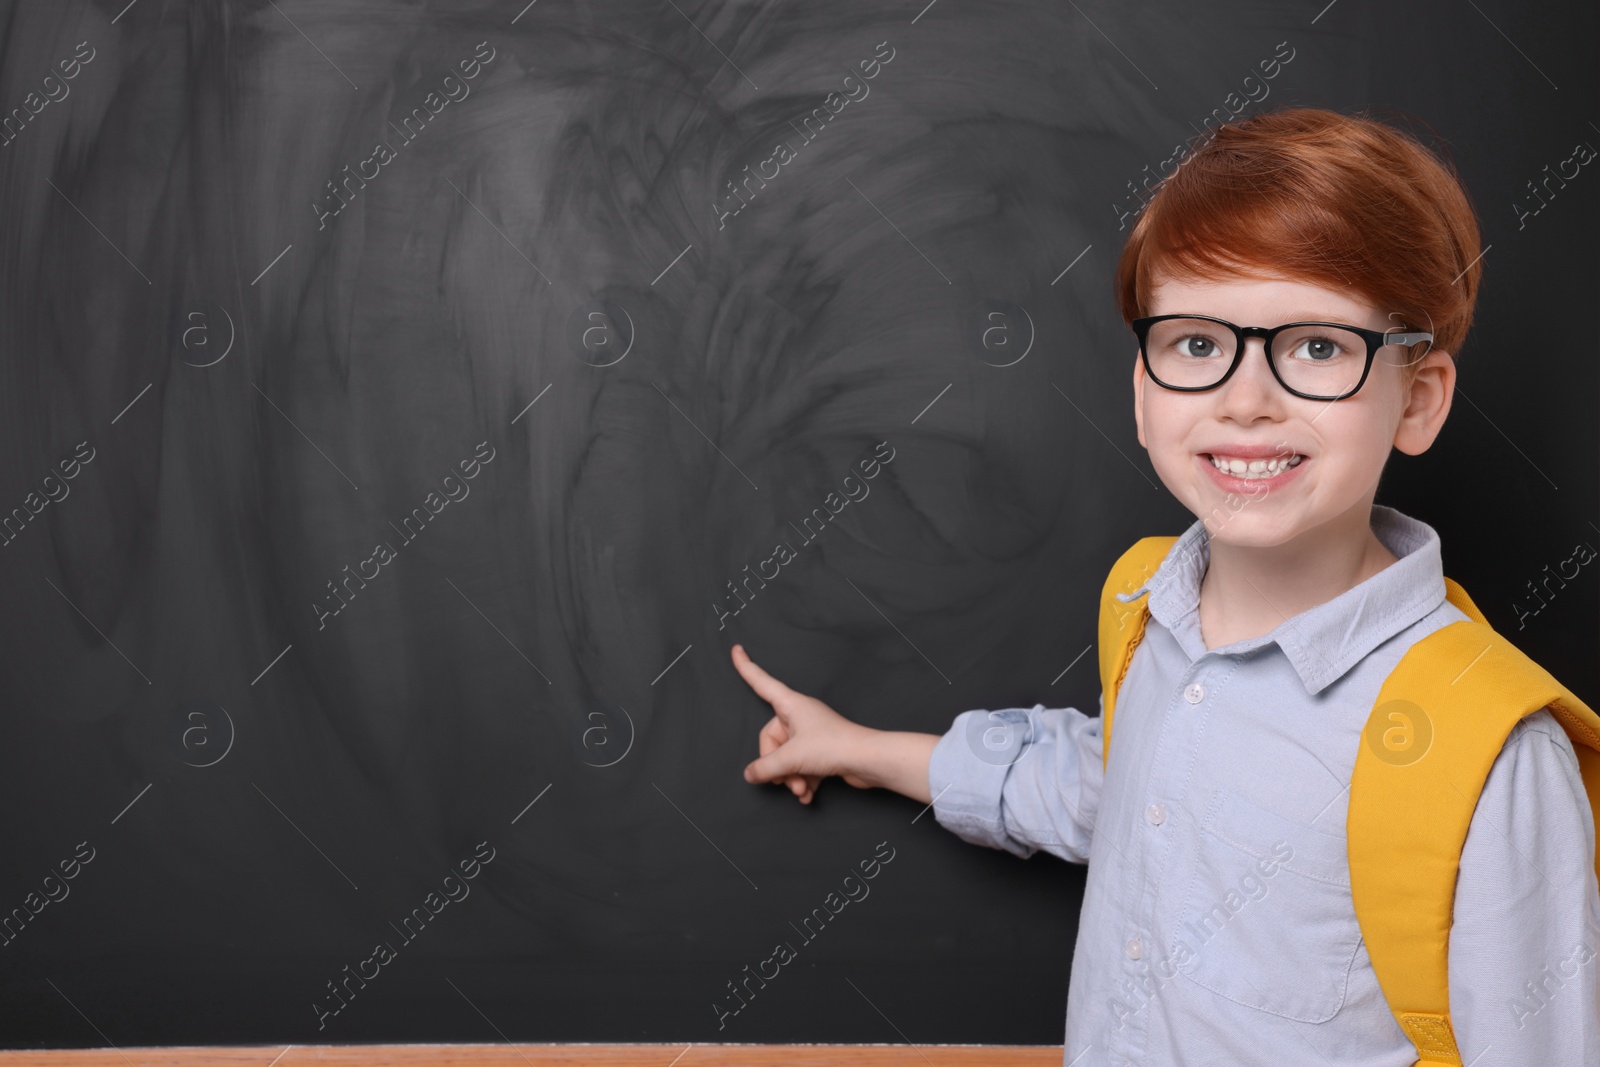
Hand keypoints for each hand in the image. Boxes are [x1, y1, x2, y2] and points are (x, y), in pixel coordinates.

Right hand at [732, 643, 871, 803]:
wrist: (868, 761)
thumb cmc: (834, 747)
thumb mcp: (792, 758)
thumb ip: (765, 767)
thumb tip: (750, 774)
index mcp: (791, 705)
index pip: (762, 683)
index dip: (747, 668)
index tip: (736, 650)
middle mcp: (800, 715)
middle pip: (772, 739)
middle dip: (777, 766)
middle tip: (785, 781)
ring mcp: (812, 733)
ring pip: (787, 756)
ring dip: (791, 777)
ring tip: (800, 790)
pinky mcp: (822, 750)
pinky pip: (802, 765)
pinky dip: (803, 781)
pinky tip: (807, 795)